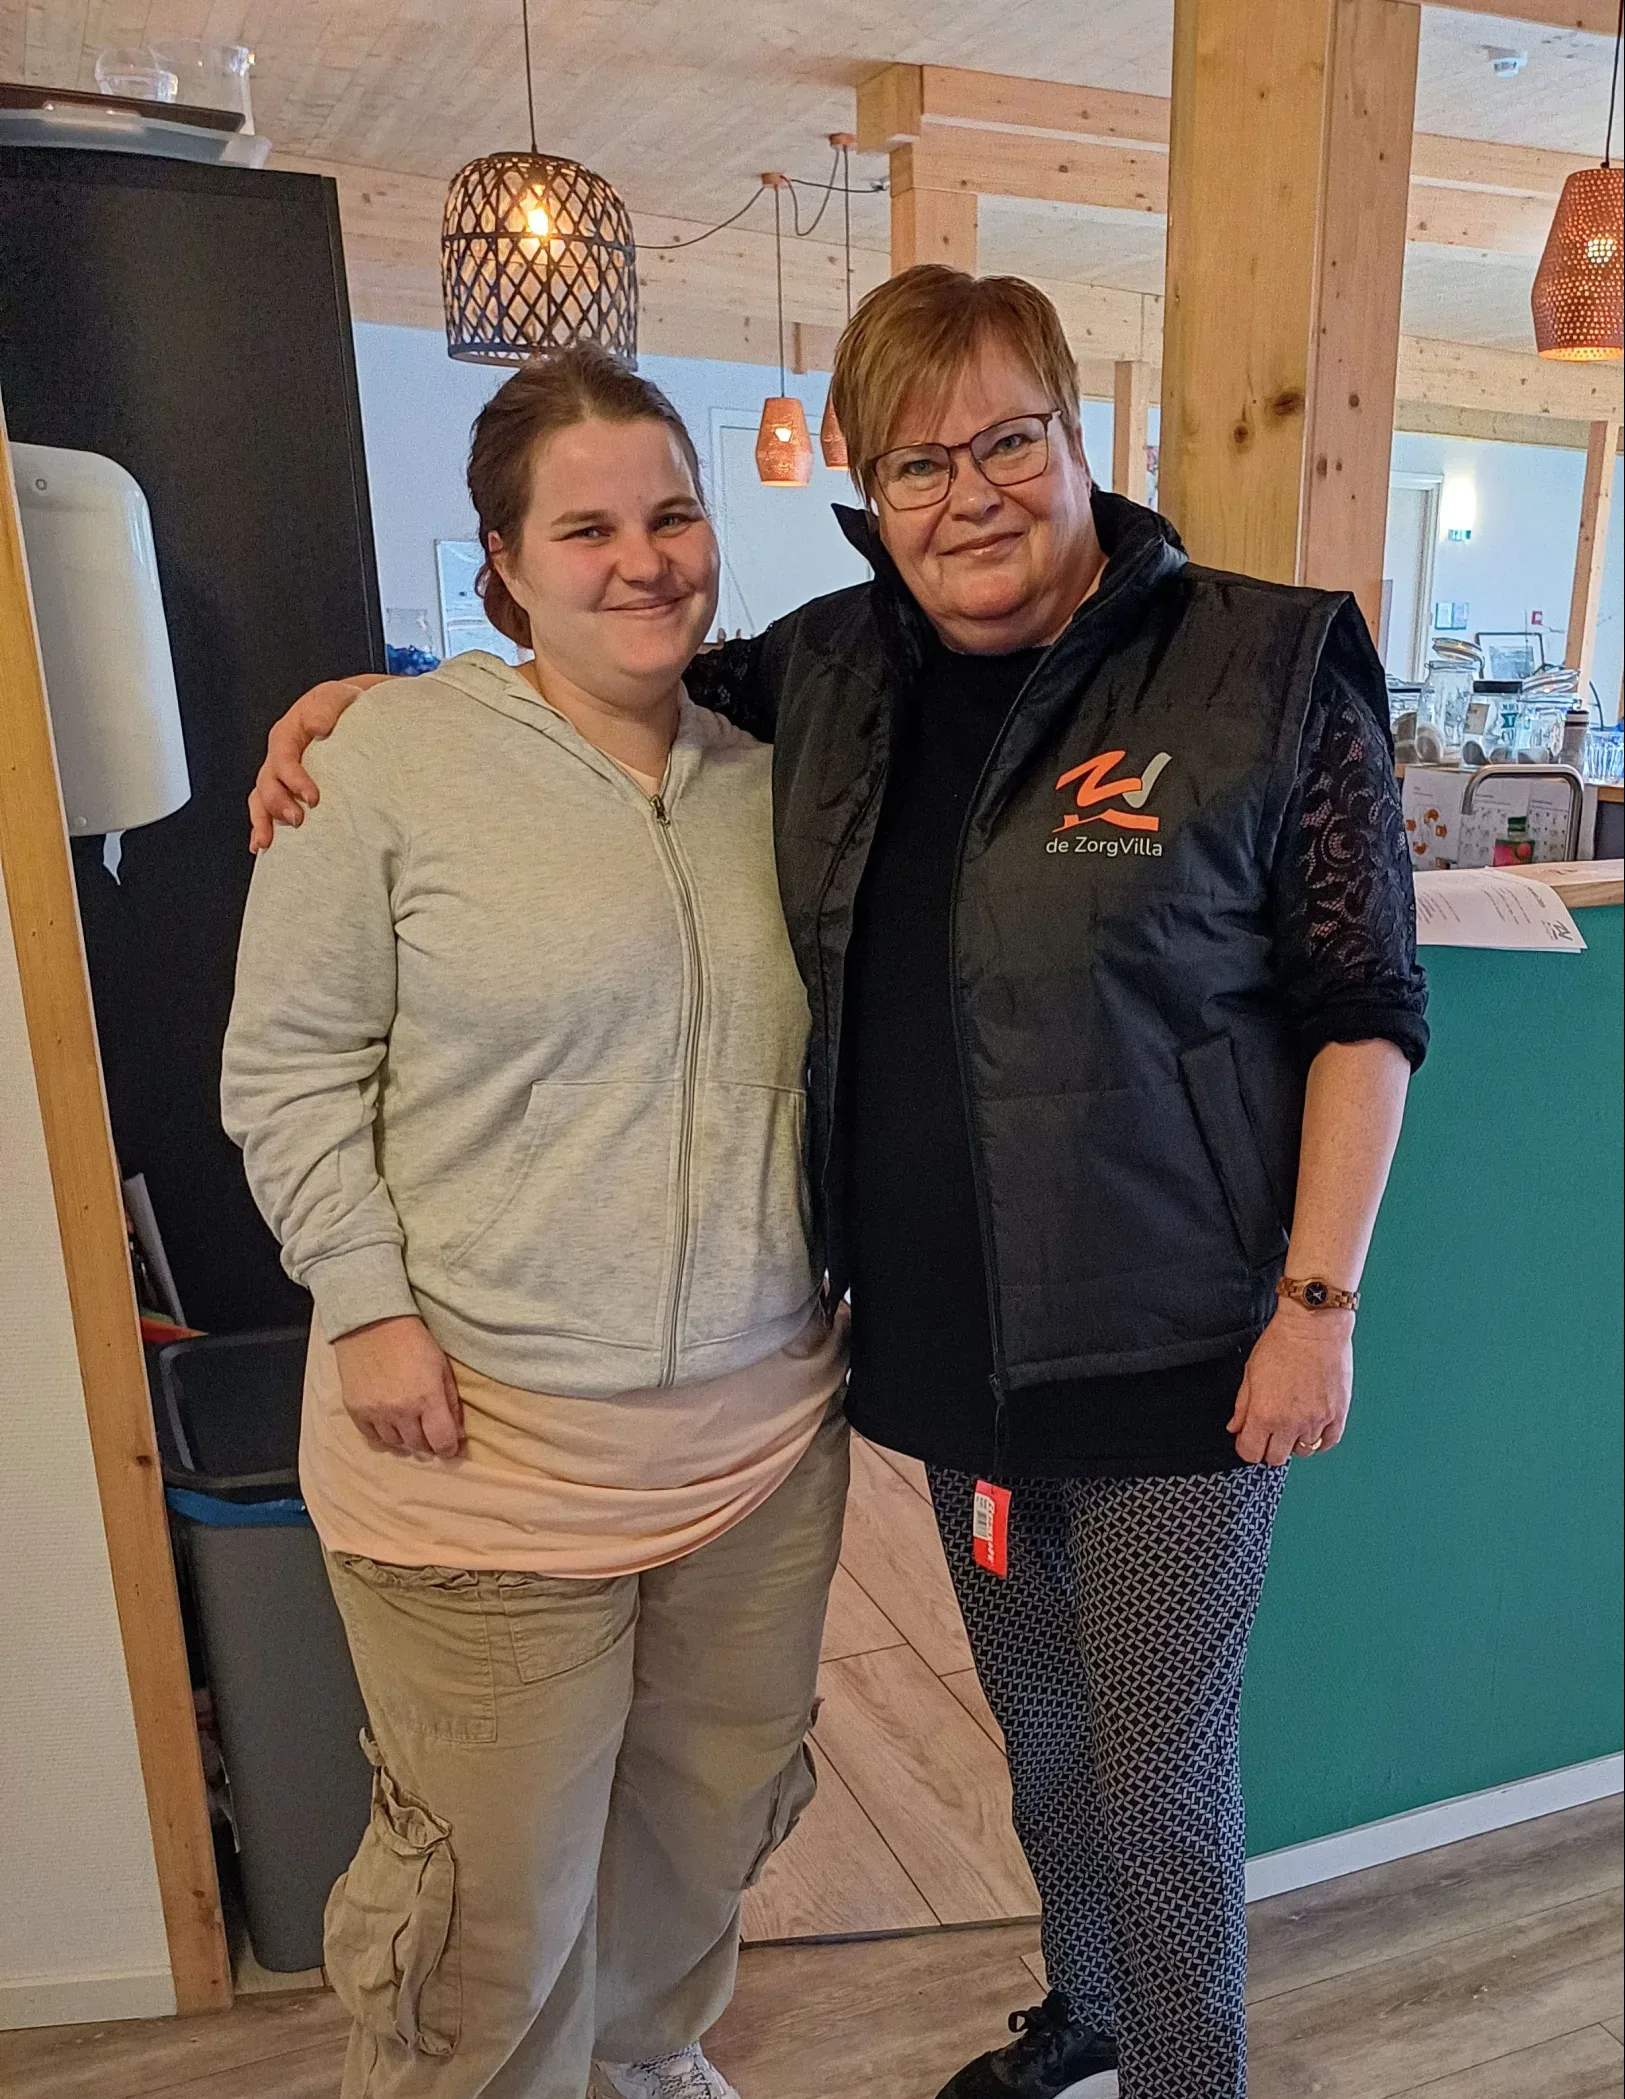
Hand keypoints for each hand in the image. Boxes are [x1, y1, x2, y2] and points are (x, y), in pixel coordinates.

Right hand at [248, 676, 380, 850]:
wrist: (351, 714)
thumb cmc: (343, 706)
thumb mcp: (335, 697)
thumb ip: (325, 708)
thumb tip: (317, 726)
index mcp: (286, 735)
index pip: (283, 759)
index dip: (294, 779)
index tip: (313, 798)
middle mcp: (278, 758)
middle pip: (267, 783)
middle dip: (278, 804)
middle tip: (298, 820)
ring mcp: (280, 776)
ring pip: (261, 799)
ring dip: (263, 821)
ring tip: (268, 843)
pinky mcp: (288, 791)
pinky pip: (267, 809)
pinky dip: (262, 827)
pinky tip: (260, 846)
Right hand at [333, 1316, 464, 1457]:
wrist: (372, 1323)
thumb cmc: (414, 1342)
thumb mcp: (442, 1368)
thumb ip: (450, 1403)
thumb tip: (457, 1433)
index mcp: (428, 1398)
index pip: (442, 1441)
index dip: (449, 1449)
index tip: (450, 1446)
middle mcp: (401, 1410)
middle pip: (419, 1446)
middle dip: (429, 1443)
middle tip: (430, 1433)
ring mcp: (376, 1412)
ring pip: (395, 1444)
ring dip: (406, 1439)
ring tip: (410, 1426)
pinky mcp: (355, 1410)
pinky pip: (372, 1438)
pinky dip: (384, 1436)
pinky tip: (390, 1424)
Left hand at [1229, 1299, 1352, 1466]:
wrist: (1314, 1326)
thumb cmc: (1281, 1344)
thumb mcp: (1250, 1373)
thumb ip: (1242, 1406)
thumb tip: (1235, 1427)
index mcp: (1264, 1414)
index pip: (1250, 1453)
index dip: (1247, 1448)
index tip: (1249, 1440)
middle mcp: (1291, 1423)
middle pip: (1276, 1458)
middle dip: (1269, 1448)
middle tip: (1271, 1432)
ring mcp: (1316, 1421)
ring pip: (1303, 1452)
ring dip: (1295, 1442)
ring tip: (1294, 1422)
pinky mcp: (1337, 1415)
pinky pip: (1328, 1443)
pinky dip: (1319, 1439)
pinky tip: (1313, 1425)